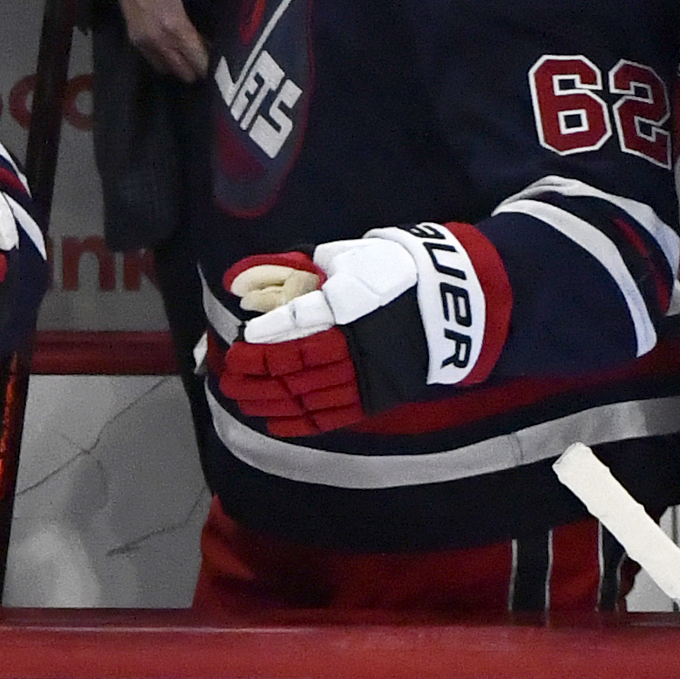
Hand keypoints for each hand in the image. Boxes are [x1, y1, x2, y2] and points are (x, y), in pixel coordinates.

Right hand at [112, 0, 207, 81]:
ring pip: (170, 71)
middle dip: (194, 72)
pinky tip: (169, 55)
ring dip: (178, 68)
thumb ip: (196, 34)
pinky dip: (164, 62)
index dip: (207, 69)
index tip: (215, 71)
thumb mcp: (185, 12)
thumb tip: (209, 52)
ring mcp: (148, 45)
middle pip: (185, 73)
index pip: (199, 62)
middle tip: (200, 67)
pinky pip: (156, 64)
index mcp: (179, 30)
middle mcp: (163, 40)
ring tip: (184, 61)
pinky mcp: (137, 46)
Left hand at [210, 227, 501, 433]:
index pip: (303, 320)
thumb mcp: (342, 256)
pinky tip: (274, 422)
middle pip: (299, 362)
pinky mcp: (377, 396)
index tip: (244, 336)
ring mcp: (369, 373)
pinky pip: (334, 415)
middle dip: (259, 371)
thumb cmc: (387, 270)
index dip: (270, 331)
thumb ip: (292, 267)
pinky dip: (301, 422)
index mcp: (352, 301)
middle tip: (231, 374)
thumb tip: (240, 279)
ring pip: (311, 392)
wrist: (449, 302)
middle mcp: (359, 342)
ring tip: (242, 398)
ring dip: (272, 398)